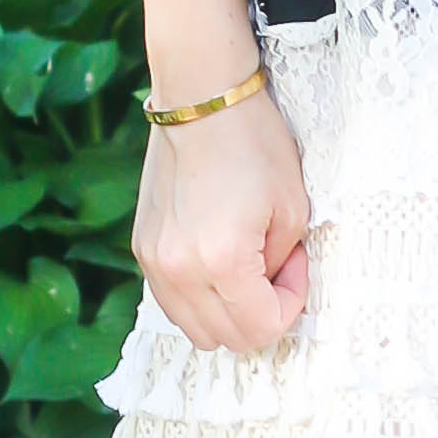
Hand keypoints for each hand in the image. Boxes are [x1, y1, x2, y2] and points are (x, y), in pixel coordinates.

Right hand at [133, 83, 313, 352]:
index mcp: (221, 260)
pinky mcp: (141, 249)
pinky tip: (219, 261)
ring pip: (194, 329)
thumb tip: (271, 289)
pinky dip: (201, 298)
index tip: (296, 264)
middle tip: (276, 269)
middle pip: (226, 339)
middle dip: (260, 314)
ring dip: (228, 313)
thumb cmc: (254, 143)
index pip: (261, 328)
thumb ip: (282, 265)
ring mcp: (153, 262)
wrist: (201, 99)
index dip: (290, 303)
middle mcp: (179, 270)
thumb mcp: (291, 209)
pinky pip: (172, 302)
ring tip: (247, 267)